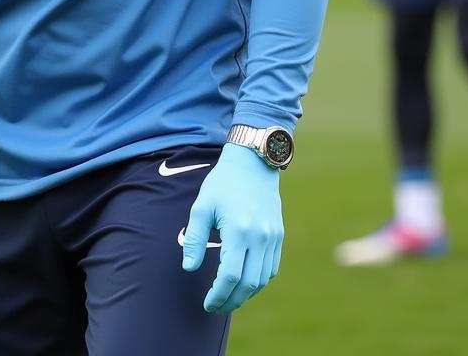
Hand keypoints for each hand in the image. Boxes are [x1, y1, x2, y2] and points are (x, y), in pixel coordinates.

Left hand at [181, 142, 283, 313]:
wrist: (253, 162)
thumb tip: (189, 267)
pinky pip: (272, 268)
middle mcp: (259, 236)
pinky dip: (260, 281)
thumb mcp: (202, 206)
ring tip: (229, 297)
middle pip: (247, 284)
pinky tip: (245, 281)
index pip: (229, 276)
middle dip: (231, 301)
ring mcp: (272, 236)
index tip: (207, 303)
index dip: (217, 295)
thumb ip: (194, 238)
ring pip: (262, 279)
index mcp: (238, 230)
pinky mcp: (279, 234)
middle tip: (216, 306)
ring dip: (246, 294)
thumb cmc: (223, 183)